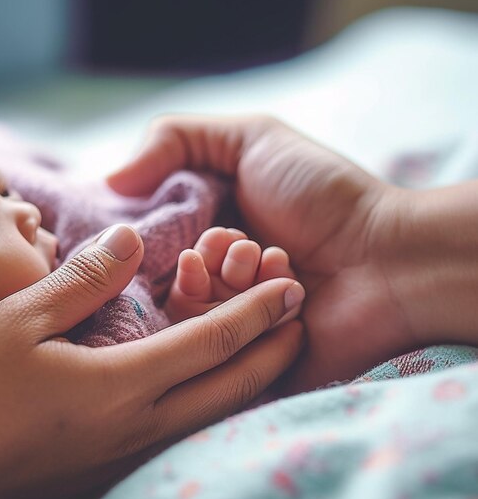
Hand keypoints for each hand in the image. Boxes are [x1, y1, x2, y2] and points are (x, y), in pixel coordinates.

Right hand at [0, 224, 302, 498]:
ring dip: (254, 382)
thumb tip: (130, 236)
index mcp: (122, 383)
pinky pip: (185, 441)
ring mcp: (132, 458)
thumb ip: (84, 277)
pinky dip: (216, 412)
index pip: (210, 341)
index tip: (289, 288)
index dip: (256, 312)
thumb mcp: (20, 316)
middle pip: (231, 387)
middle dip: (274, 351)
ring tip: (278, 354)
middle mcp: (142, 426)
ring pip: (216, 419)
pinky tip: (220, 399)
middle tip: (303, 319)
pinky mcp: (115, 476)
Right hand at [108, 115, 426, 391]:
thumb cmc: (320, 196)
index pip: (159, 244)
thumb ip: (175, 139)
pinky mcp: (247, 359)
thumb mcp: (250, 139)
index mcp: (215, 231)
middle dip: (203, 261)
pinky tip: (281, 291)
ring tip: (262, 260)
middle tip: (237, 246)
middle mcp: (220, 278)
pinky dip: (245, 314)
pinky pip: (215, 349)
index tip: (191, 229)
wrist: (388, 256)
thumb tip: (111, 180)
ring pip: (191, 316)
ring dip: (226, 283)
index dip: (165, 238)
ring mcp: (234, 320)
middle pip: (172, 283)